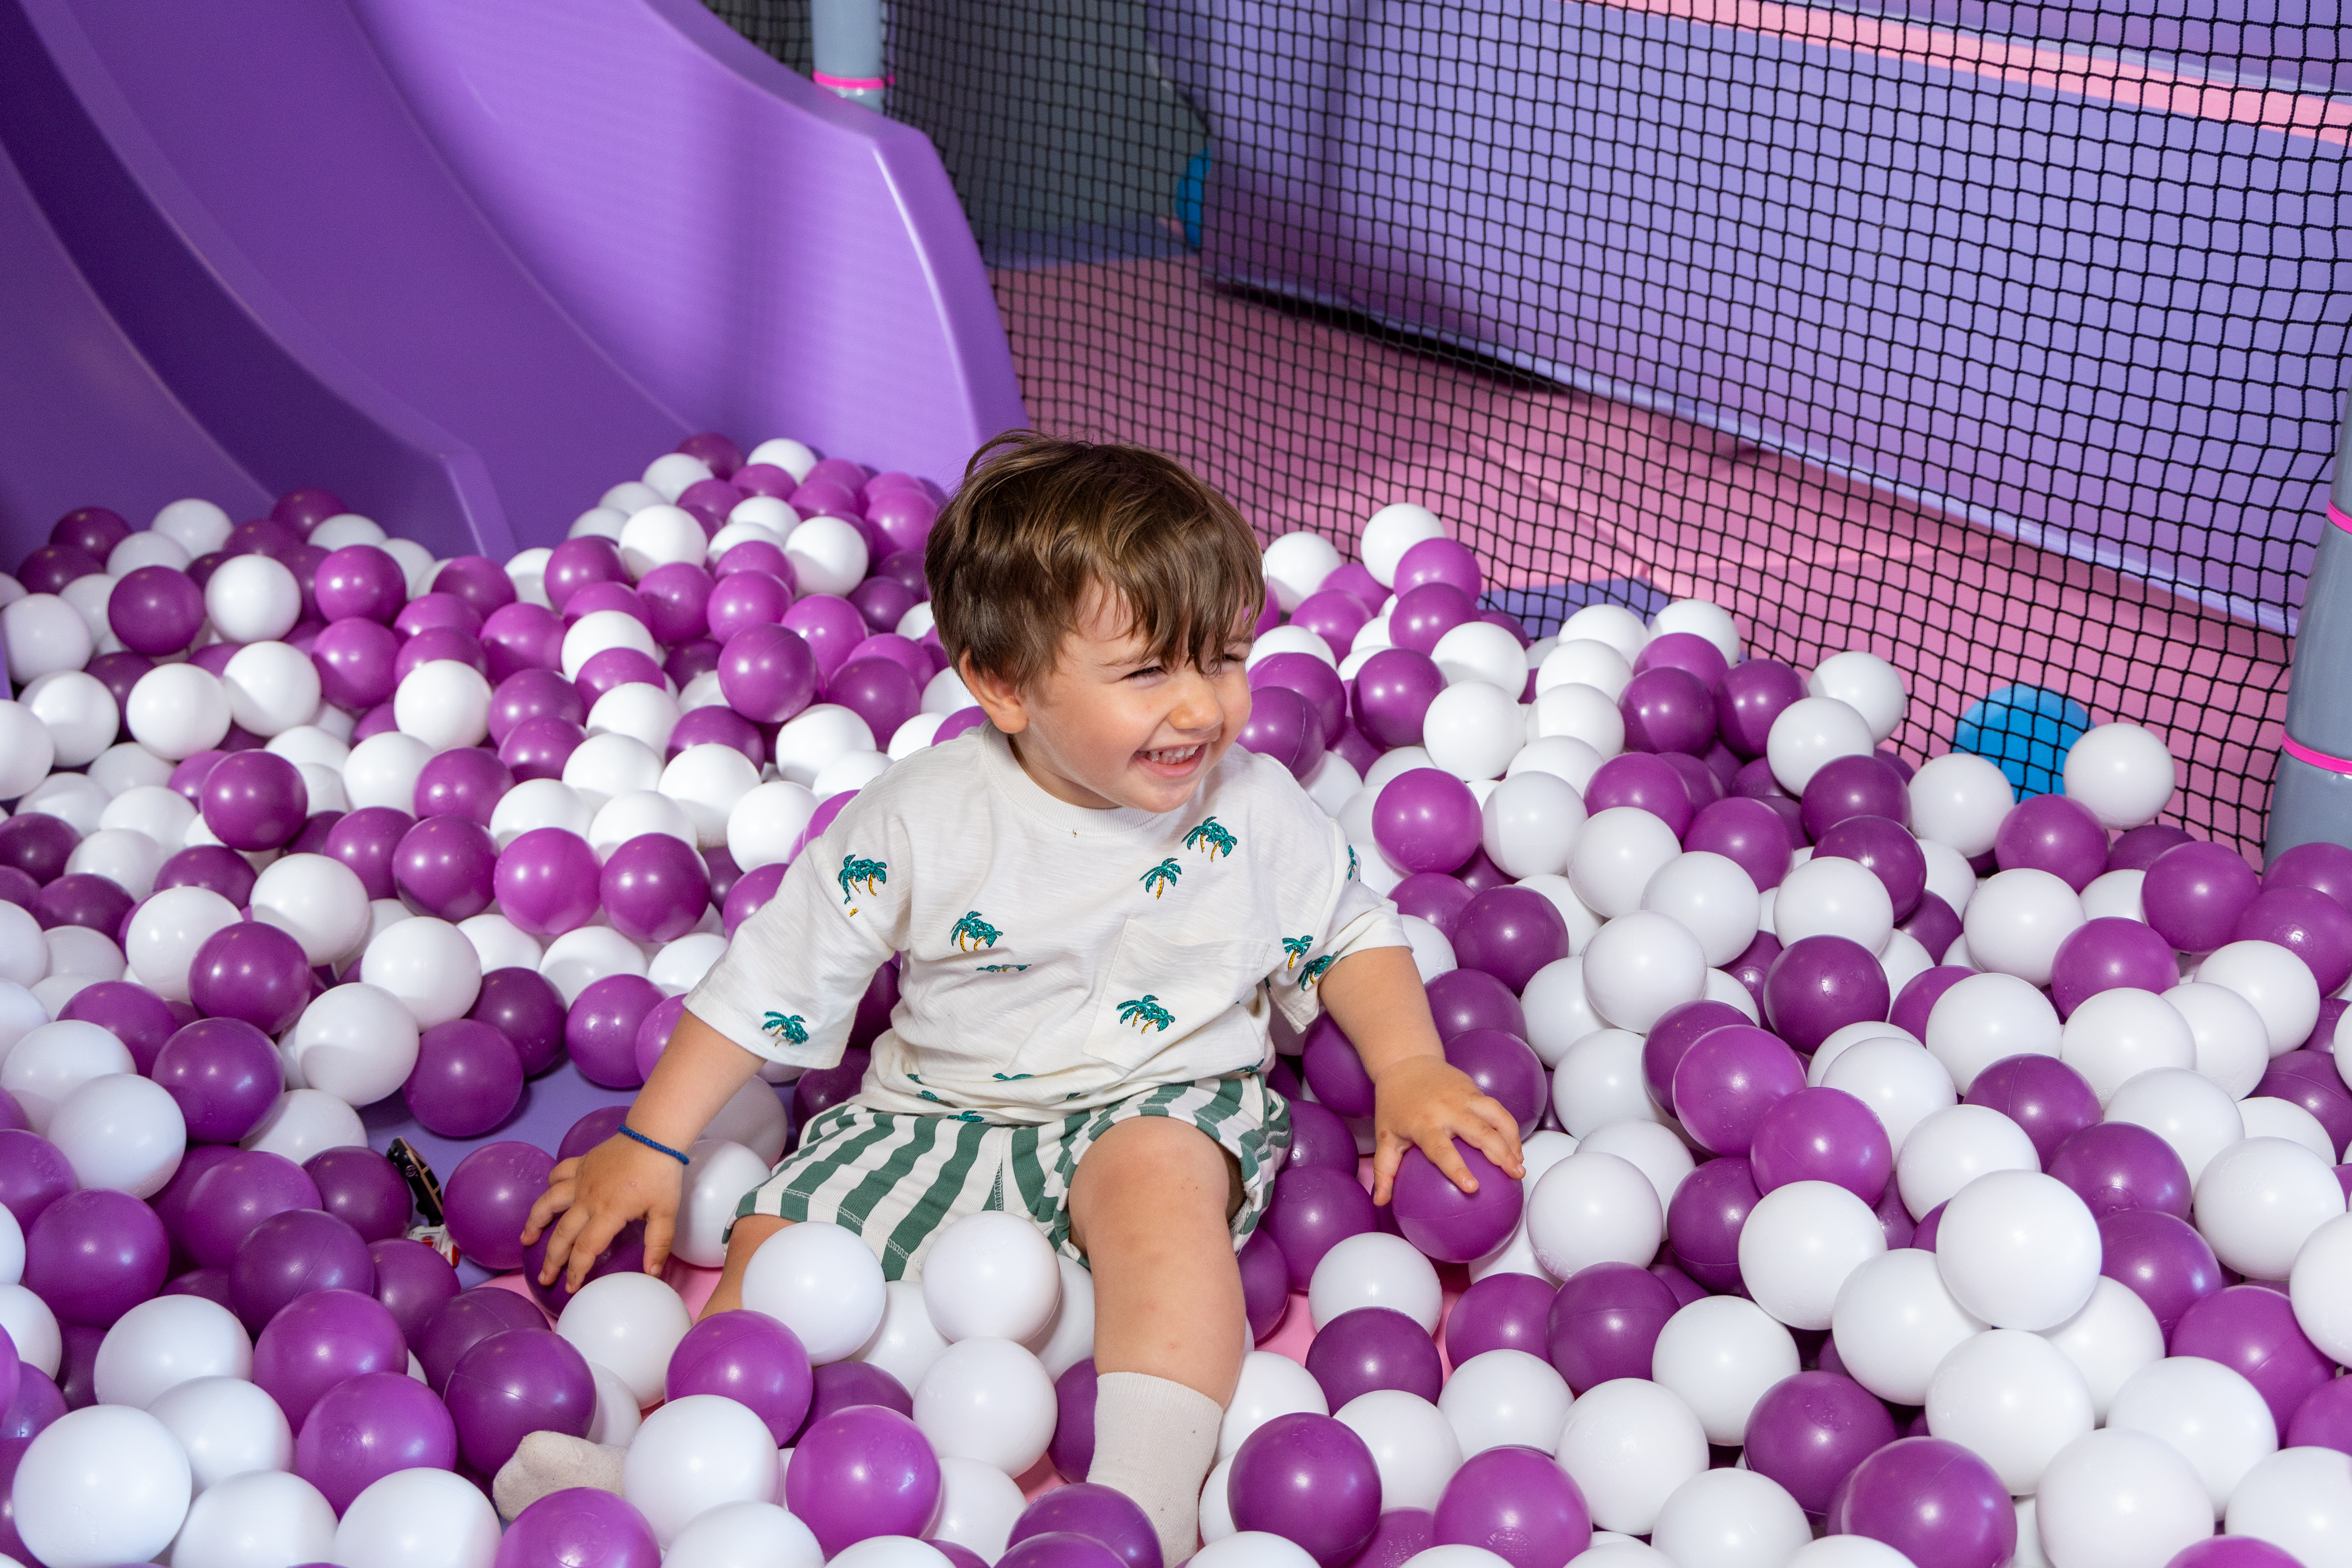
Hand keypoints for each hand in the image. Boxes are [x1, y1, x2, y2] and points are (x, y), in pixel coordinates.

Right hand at [521, 1134, 686, 1291]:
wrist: (654, 1136)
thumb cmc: (661, 1175)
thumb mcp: (666, 1213)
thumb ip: (658, 1244)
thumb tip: (652, 1274)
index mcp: (608, 1213)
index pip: (585, 1249)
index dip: (576, 1271)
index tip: (571, 1287)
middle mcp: (588, 1198)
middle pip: (563, 1234)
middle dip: (552, 1260)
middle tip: (545, 1278)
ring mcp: (581, 1179)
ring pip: (549, 1203)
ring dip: (535, 1222)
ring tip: (526, 1239)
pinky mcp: (581, 1163)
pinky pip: (559, 1174)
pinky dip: (551, 1185)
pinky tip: (548, 1196)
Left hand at [1367, 1053, 1524, 1204]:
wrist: (1406, 1062)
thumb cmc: (1395, 1104)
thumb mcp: (1385, 1135)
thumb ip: (1385, 1170)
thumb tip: (1380, 1202)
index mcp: (1424, 1122)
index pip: (1442, 1149)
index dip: (1457, 1169)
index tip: (1473, 1188)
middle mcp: (1447, 1108)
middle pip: (1480, 1132)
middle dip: (1501, 1154)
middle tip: (1515, 1176)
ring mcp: (1464, 1096)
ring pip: (1497, 1117)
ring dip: (1512, 1140)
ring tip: (1520, 1165)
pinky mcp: (1475, 1089)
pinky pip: (1498, 1109)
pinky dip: (1510, 1128)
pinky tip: (1515, 1148)